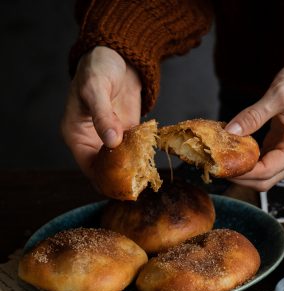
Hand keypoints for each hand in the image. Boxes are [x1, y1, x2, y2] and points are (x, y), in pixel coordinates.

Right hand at [60, 46, 141, 177]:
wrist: (117, 56)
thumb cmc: (98, 68)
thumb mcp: (97, 89)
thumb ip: (103, 116)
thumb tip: (111, 141)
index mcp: (76, 134)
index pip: (88, 166)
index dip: (103, 179)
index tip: (121, 186)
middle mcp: (92, 141)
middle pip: (105, 171)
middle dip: (120, 179)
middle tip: (138, 186)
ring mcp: (111, 138)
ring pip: (120, 164)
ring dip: (133, 171)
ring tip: (147, 178)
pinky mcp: (127, 133)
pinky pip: (134, 151)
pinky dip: (142, 157)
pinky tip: (152, 163)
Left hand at [225, 59, 283, 190]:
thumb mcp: (280, 94)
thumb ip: (255, 115)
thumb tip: (231, 132)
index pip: (267, 171)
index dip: (243, 173)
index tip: (221, 166)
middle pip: (265, 181)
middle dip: (240, 177)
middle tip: (216, 167)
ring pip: (263, 174)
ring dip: (242, 172)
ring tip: (220, 161)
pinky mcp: (281, 146)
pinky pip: (262, 161)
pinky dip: (247, 161)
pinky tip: (232, 152)